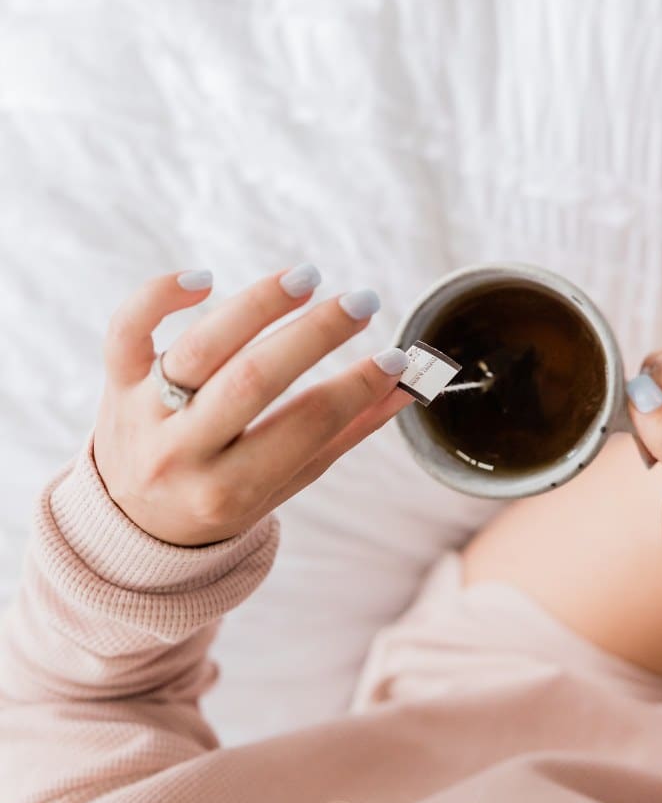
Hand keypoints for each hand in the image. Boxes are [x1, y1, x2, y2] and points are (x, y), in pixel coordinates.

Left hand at [92, 268, 412, 545]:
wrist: (131, 523)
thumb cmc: (222, 498)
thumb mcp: (283, 483)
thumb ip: (341, 435)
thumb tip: (403, 388)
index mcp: (227, 492)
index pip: (305, 425)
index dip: (356, 387)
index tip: (394, 358)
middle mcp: (180, 455)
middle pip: (252, 381)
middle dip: (314, 336)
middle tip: (362, 305)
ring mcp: (142, 414)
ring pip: (199, 348)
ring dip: (256, 306)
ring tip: (308, 279)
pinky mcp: (116, 382)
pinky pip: (127, 330)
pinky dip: (158, 296)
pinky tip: (204, 279)